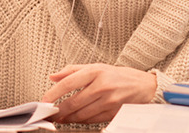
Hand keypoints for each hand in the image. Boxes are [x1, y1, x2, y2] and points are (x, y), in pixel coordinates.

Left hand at [41, 64, 156, 123]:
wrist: (143, 86)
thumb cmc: (118, 76)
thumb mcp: (96, 67)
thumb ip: (72, 71)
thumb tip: (53, 76)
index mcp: (95, 71)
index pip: (68, 83)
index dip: (53, 94)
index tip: (44, 101)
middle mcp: (101, 86)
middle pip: (73, 102)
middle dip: (58, 111)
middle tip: (49, 114)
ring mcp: (108, 100)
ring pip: (81, 114)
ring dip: (67, 118)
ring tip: (60, 118)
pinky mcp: (113, 112)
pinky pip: (91, 120)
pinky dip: (81, 121)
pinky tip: (74, 119)